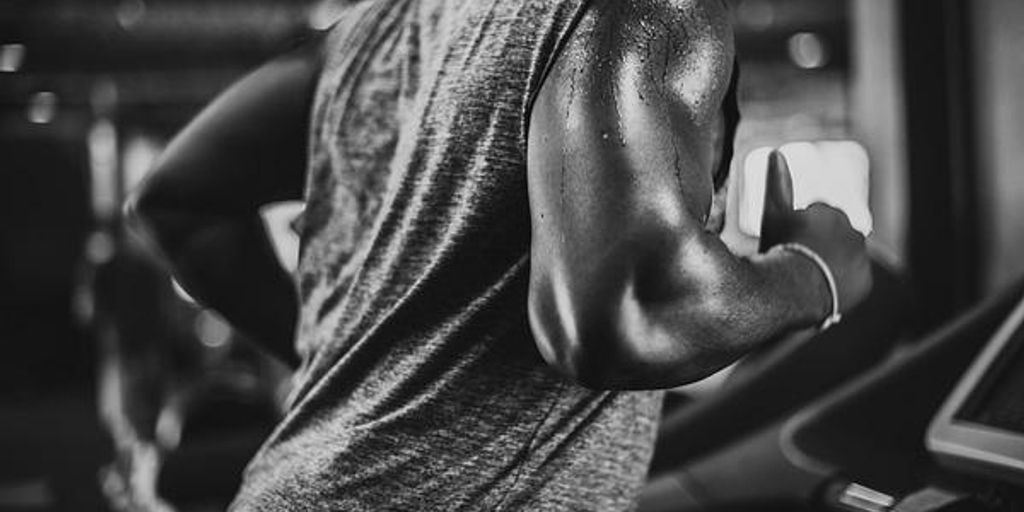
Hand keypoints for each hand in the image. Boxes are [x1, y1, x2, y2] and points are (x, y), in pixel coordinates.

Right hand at [759, 150, 871, 313]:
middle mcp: (852, 231)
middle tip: (796, 262)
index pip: (814, 219)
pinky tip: (822, 289)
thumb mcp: (773, 213)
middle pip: (831, 238)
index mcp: (830, 212)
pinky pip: (853, 281)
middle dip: (818, 246)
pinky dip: (842, 283)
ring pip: (843, 259)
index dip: (798, 232)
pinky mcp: (865, 282)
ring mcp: (861, 258)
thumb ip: (777, 183)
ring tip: (809, 278)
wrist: (794, 289)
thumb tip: (777, 152)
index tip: (787, 244)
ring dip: (831, 264)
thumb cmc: (779, 247)